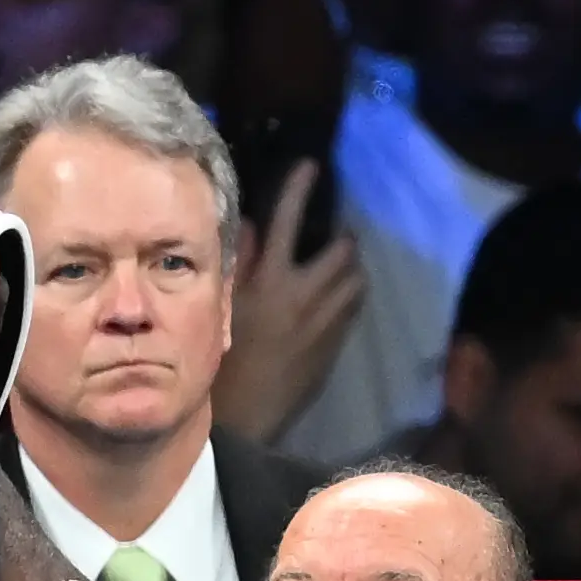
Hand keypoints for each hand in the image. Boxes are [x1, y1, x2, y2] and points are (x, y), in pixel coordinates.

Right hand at [213, 161, 365, 439]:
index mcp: (269, 281)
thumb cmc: (224, 356)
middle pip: (341, 252)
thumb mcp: (224, 303)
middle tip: (338, 232)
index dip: (299, 189)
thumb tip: (252, 224)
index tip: (311, 167)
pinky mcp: (335, 345)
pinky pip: (353, 310)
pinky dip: (349, 297)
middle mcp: (303, 296)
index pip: (286, 221)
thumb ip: (241, 260)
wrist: (248, 413)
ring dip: (351, 268)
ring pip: (355, 282)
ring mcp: (325, 322)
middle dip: (343, 238)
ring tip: (341, 265)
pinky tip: (338, 298)